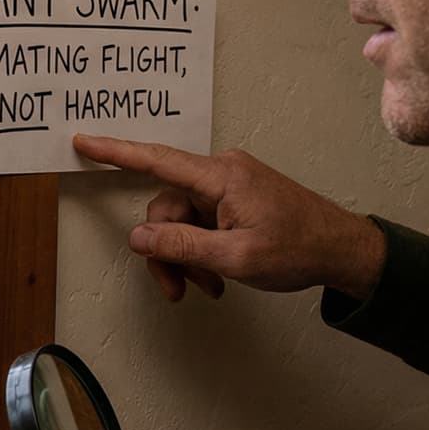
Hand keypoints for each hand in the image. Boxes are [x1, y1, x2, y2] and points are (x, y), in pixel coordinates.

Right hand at [71, 135, 386, 302]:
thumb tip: (139, 236)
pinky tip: (215, 275)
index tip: (84, 141)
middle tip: (178, 288)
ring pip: (182, 219)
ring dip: (186, 256)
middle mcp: (222, 172)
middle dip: (167, 250)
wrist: (344, 250)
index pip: (156, 161)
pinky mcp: (236, 198)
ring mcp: (229, 185)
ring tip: (206, 286)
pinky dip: (201, 249)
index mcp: (221, 177)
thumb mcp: (235, 256)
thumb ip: (181, 245)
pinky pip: (200, 220)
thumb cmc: (300, 249)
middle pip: (166, 207)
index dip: (116, 152)